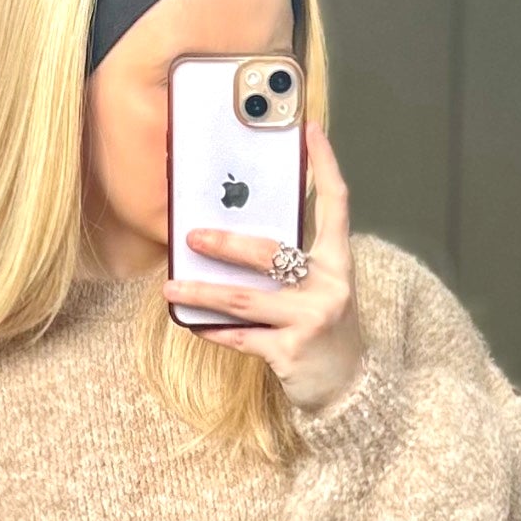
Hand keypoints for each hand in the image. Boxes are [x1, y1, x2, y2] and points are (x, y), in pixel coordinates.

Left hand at [163, 119, 364, 417]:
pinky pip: (241, 337)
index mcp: (339, 262)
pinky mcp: (290, 352)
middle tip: (191, 236)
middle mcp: (328, 286)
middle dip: (226, 244)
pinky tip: (194, 324)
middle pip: (270, 252)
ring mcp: (310, 319)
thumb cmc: (327, 331)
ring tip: (170, 288)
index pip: (336, 204)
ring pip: (244, 300)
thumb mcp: (322, 290)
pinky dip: (214, 331)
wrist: (349, 390)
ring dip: (201, 293)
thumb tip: (240, 237)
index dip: (325, 165)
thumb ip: (295, 263)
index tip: (309, 131)